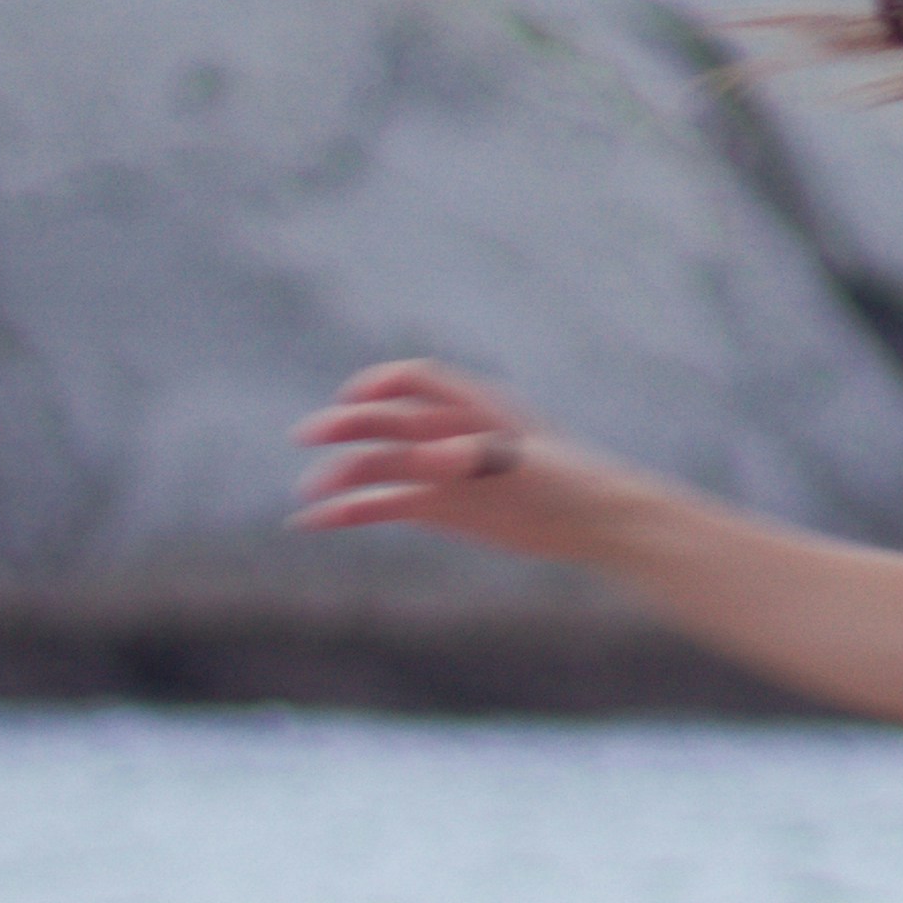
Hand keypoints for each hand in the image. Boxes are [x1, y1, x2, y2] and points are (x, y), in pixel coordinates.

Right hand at [294, 360, 619, 562]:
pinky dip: (352, 511)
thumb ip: (480, 454)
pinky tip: (316, 522)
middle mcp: (450, 432)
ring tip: (309, 491)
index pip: (417, 381)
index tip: (354, 399)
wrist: (594, 520)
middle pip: (387, 421)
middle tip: (307, 436)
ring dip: (343, 474)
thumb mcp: (530, 464)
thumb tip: (433, 460)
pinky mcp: (440, 507)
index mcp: (473, 405)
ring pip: (381, 466)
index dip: (381, 384)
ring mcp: (441, 470)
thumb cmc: (571, 481)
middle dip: (346, 425)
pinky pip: (386, 505)